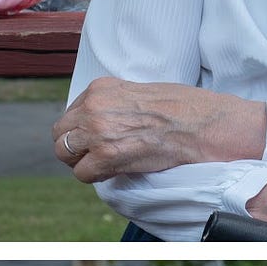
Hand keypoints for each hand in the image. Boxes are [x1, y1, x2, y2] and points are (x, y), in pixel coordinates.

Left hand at [53, 77, 265, 180]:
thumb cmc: (185, 109)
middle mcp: (94, 106)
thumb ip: (118, 103)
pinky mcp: (107, 155)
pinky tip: (113, 172)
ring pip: (64, 153)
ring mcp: (98, 130)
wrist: (205, 124)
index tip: (97, 140)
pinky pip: (82, 173)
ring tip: (103, 165)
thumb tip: (108, 121)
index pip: (72, 112)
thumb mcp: (143, 92)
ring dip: (81, 162)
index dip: (82, 130)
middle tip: (93, 156)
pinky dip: (94, 177)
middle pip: (61, 132)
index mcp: (102, 88)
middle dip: (74, 146)